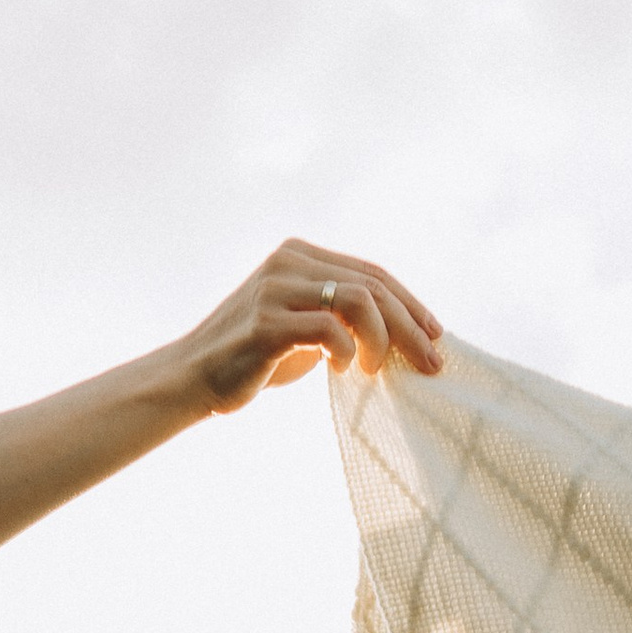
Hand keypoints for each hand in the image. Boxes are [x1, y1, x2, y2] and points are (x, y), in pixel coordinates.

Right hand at [181, 239, 443, 409]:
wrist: (196, 377)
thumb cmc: (255, 358)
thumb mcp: (304, 327)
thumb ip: (339, 317)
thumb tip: (398, 334)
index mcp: (300, 255)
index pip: (371, 273)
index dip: (409, 304)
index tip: (435, 335)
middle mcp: (289, 262)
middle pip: (371, 286)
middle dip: (409, 326)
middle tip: (431, 362)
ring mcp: (275, 289)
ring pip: (356, 300)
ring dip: (380, 338)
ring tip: (375, 368)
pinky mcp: (265, 323)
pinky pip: (326, 330)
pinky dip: (345, 352)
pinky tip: (342, 369)